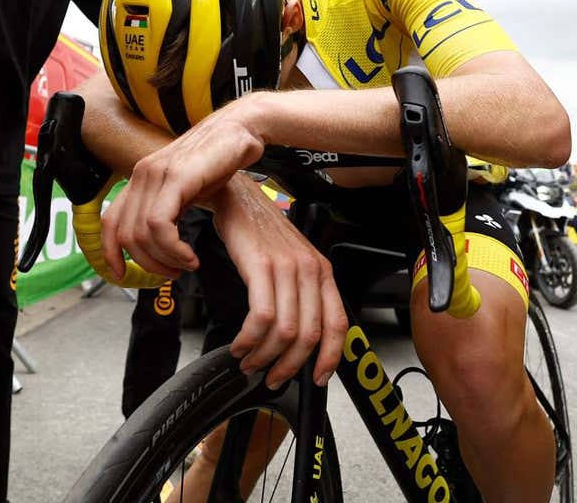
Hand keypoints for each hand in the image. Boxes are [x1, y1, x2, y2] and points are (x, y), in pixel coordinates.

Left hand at [102, 96, 267, 277]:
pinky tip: (190, 255)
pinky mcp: (176, 176)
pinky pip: (159, 225)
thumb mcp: (186, 191)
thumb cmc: (220, 160)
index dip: (110, 252)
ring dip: (165, 259)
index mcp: (140, 178)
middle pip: (125, 234)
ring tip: (187, 264)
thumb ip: (168, 211)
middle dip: (148, 264)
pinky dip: (173, 249)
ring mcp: (157, 173)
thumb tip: (160, 242)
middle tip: (174, 273)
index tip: (122, 275)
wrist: (242, 128)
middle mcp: (142, 174)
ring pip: (141, 233)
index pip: (110, 221)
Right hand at [210, 178, 347, 388]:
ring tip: (249, 362)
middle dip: (289, 365)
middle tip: (272, 376)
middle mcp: (310, 270)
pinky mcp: (260, 266)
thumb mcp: (292, 262)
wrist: (238, 197)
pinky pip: (260, 316)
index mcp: (323, 272)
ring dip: (264, 356)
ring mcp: (286, 267)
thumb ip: (300, 295)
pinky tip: (240, 344)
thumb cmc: (261, 231)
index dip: (330, 358)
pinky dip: (248, 339)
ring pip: (285, 331)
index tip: (317, 378)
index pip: (338, 324)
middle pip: (309, 335)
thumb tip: (297, 337)